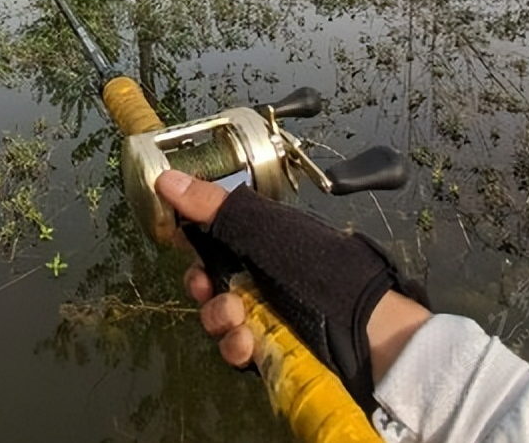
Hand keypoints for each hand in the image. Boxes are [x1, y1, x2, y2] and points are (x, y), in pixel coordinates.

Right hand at [153, 168, 432, 405]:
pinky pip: (237, 351)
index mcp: (263, 242)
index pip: (213, 242)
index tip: (185, 249)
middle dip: (203, 288)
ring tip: (239, 322)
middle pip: (210, 283)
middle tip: (210, 290)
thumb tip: (164, 177)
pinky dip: (236, 348)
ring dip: (219, 320)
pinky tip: (248, 345)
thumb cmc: (318, 267)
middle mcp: (263, 276)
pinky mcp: (271, 351)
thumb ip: (212, 207)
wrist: (365, 326)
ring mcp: (267, 316)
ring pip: (219, 320)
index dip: (194, 248)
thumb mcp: (262, 228)